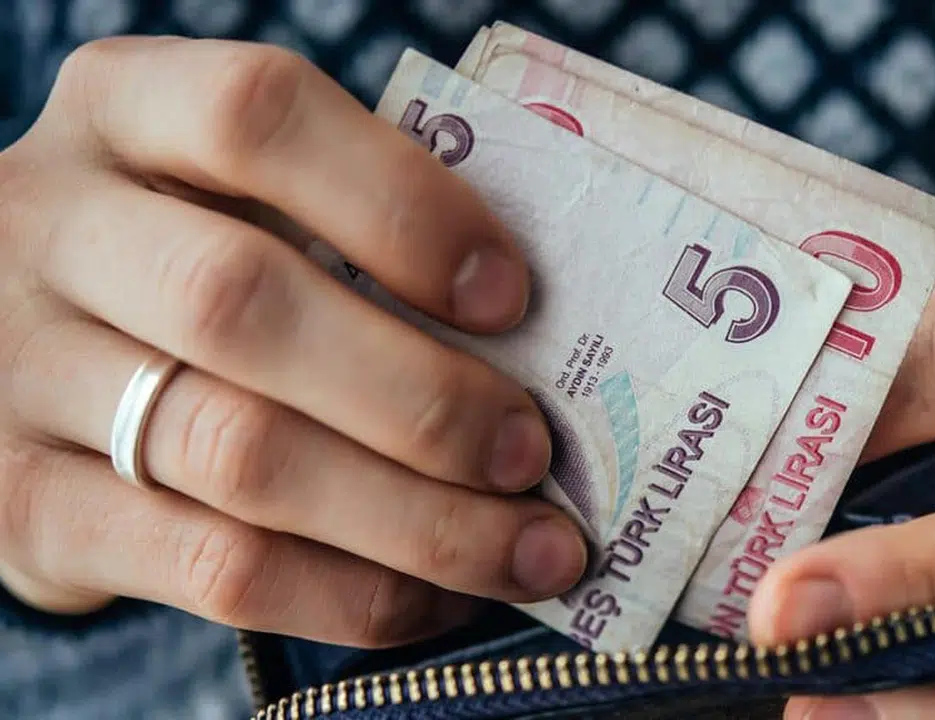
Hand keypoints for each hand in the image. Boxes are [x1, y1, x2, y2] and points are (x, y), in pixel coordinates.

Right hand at [0, 37, 585, 646]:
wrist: (16, 354)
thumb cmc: (195, 260)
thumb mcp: (248, 200)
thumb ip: (357, 233)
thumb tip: (538, 347)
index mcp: (125, 110)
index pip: (258, 116)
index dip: (401, 205)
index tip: (510, 296)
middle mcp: (50, 225)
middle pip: (241, 302)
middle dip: (422, 397)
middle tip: (529, 454)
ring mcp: (19, 372)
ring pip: (240, 456)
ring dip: (417, 520)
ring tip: (528, 550)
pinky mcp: (26, 508)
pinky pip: (215, 570)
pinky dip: (354, 593)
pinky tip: (438, 595)